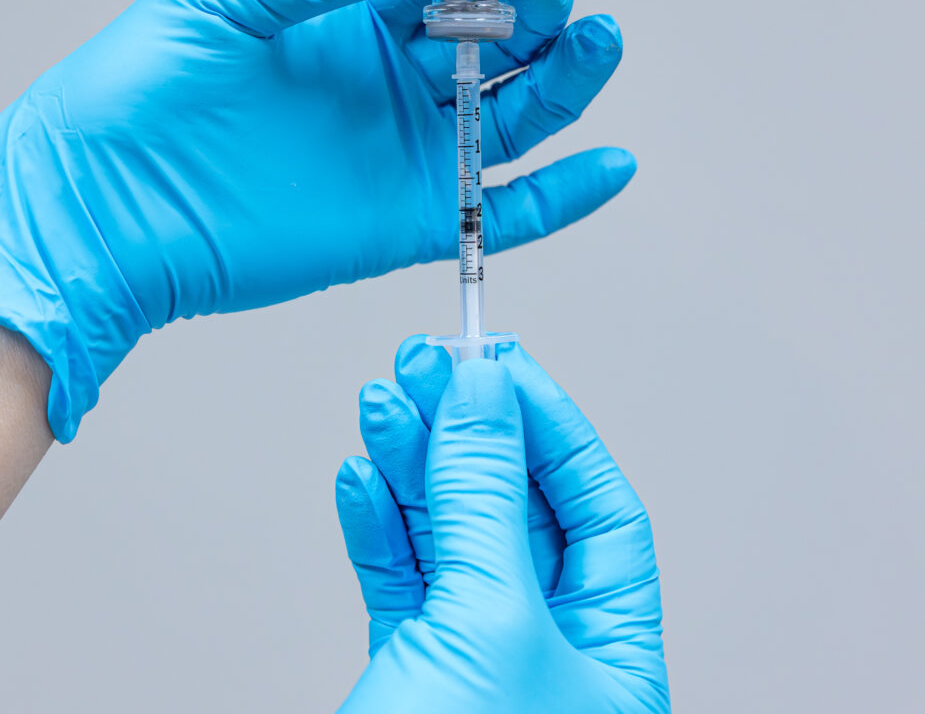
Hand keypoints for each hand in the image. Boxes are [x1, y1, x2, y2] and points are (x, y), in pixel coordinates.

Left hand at [0, 0, 633, 440]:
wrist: (109, 212)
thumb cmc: (142, 94)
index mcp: (350, 13)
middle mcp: (391, 78)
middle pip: (499, 31)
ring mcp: (407, 148)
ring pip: (517, 110)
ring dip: (568, 76)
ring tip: (597, 37)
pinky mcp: (411, 219)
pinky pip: (504, 209)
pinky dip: (563, 196)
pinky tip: (609, 165)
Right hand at [335, 340, 669, 712]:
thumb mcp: (491, 620)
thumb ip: (485, 500)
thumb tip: (482, 396)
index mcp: (612, 655)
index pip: (596, 506)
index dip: (549, 426)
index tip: (500, 364)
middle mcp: (551, 649)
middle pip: (512, 506)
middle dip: (463, 430)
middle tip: (426, 364)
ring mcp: (477, 652)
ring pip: (448, 530)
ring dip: (410, 462)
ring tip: (383, 402)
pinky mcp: (412, 662)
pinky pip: (400, 573)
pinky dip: (377, 523)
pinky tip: (362, 477)